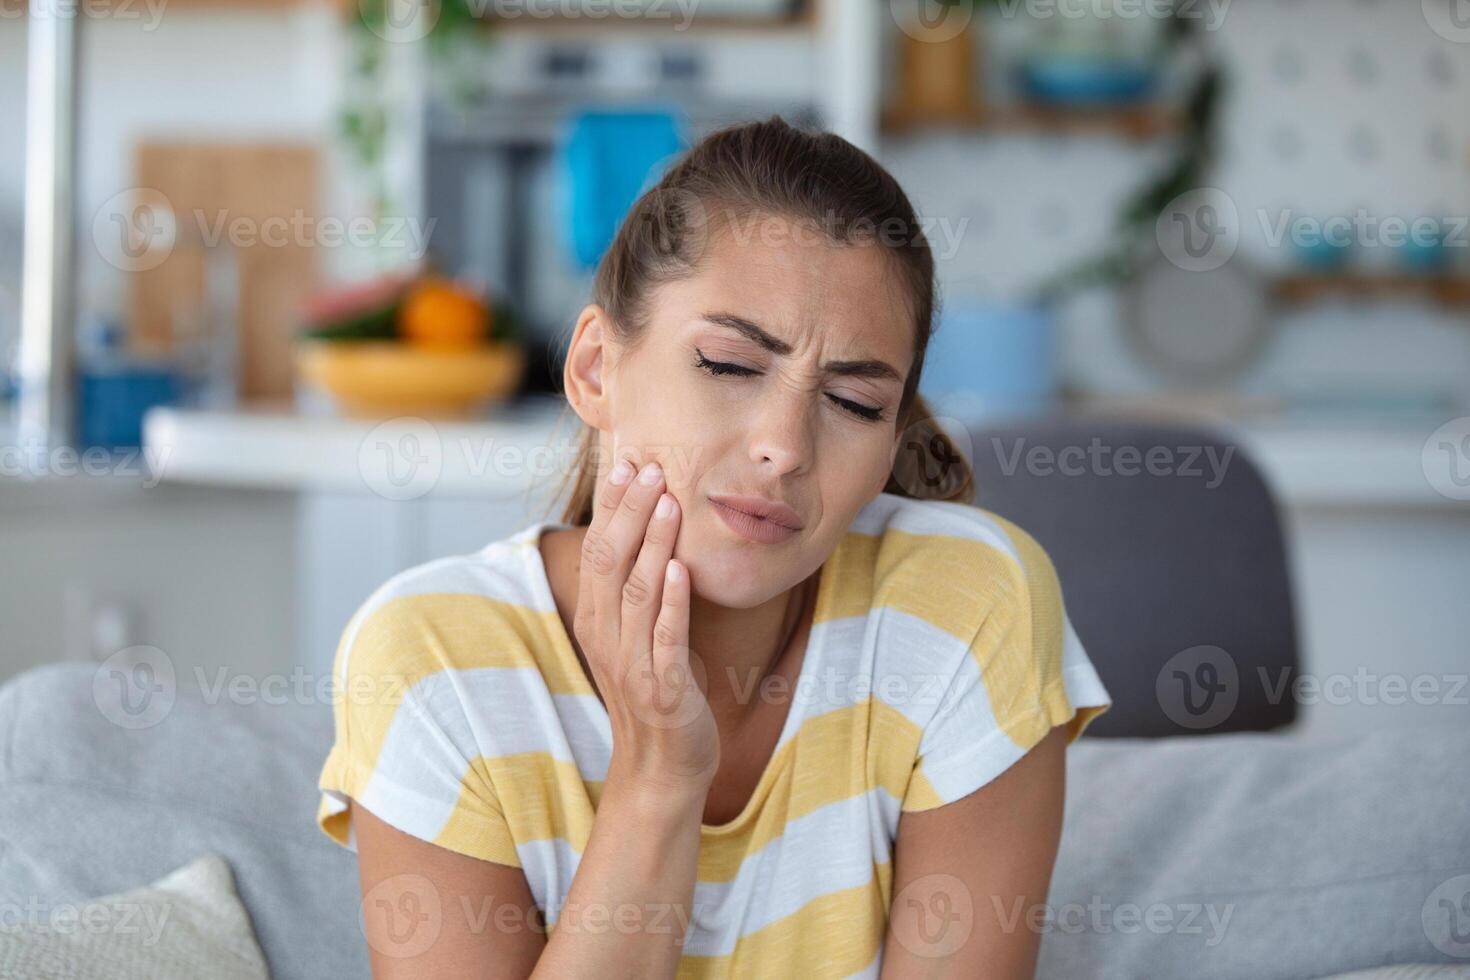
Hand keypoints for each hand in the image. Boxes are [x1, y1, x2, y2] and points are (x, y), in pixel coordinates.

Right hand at [572, 456, 719, 801]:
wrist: (661, 768)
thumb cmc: (655, 695)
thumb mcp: (635, 638)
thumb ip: (636, 592)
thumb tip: (649, 535)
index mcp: (597, 620)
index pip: (598, 550)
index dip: (611, 507)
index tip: (626, 462)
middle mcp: (607, 637)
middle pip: (611, 562)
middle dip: (631, 512)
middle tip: (650, 468)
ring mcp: (632, 663)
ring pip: (639, 592)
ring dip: (654, 544)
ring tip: (669, 502)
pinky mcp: (663, 688)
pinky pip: (666, 638)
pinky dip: (673, 603)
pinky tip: (683, 569)